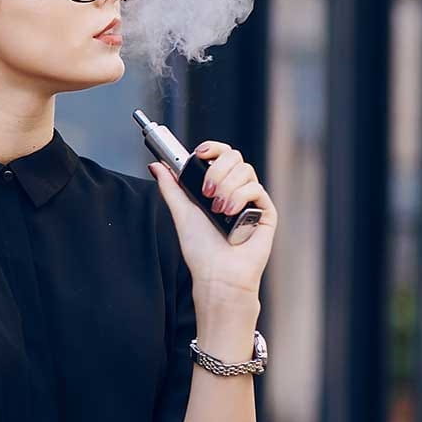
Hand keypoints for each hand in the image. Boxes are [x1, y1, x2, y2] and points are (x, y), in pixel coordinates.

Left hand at [148, 141, 277, 300]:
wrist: (217, 273)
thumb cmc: (200, 249)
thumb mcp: (181, 212)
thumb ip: (171, 187)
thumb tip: (156, 165)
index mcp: (216, 187)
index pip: (220, 155)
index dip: (212, 148)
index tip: (199, 153)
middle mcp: (235, 190)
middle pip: (234, 157)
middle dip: (216, 169)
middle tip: (205, 191)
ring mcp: (251, 200)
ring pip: (245, 170)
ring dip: (226, 187)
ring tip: (217, 209)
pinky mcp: (265, 211)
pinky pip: (255, 188)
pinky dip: (239, 197)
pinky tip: (229, 213)